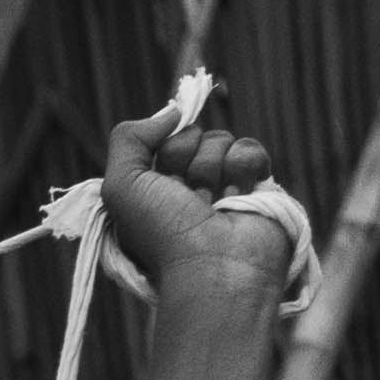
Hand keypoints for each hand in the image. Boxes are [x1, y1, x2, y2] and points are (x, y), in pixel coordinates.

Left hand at [100, 102, 295, 309]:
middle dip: (191, 162)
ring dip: (214, 171)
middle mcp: (188, 185)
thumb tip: (172, 112)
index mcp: (156, 186)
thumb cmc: (164, 233)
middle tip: (190, 198)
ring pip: (223, 140)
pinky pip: (251, 150)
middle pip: (195, 135)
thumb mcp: (121, 185)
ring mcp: (224, 185)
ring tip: (213, 205)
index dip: (167, 152)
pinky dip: (243, 170)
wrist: (215, 268)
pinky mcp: (257, 186)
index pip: (166, 137)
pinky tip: (238, 198)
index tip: (165, 180)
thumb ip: (129, 137)